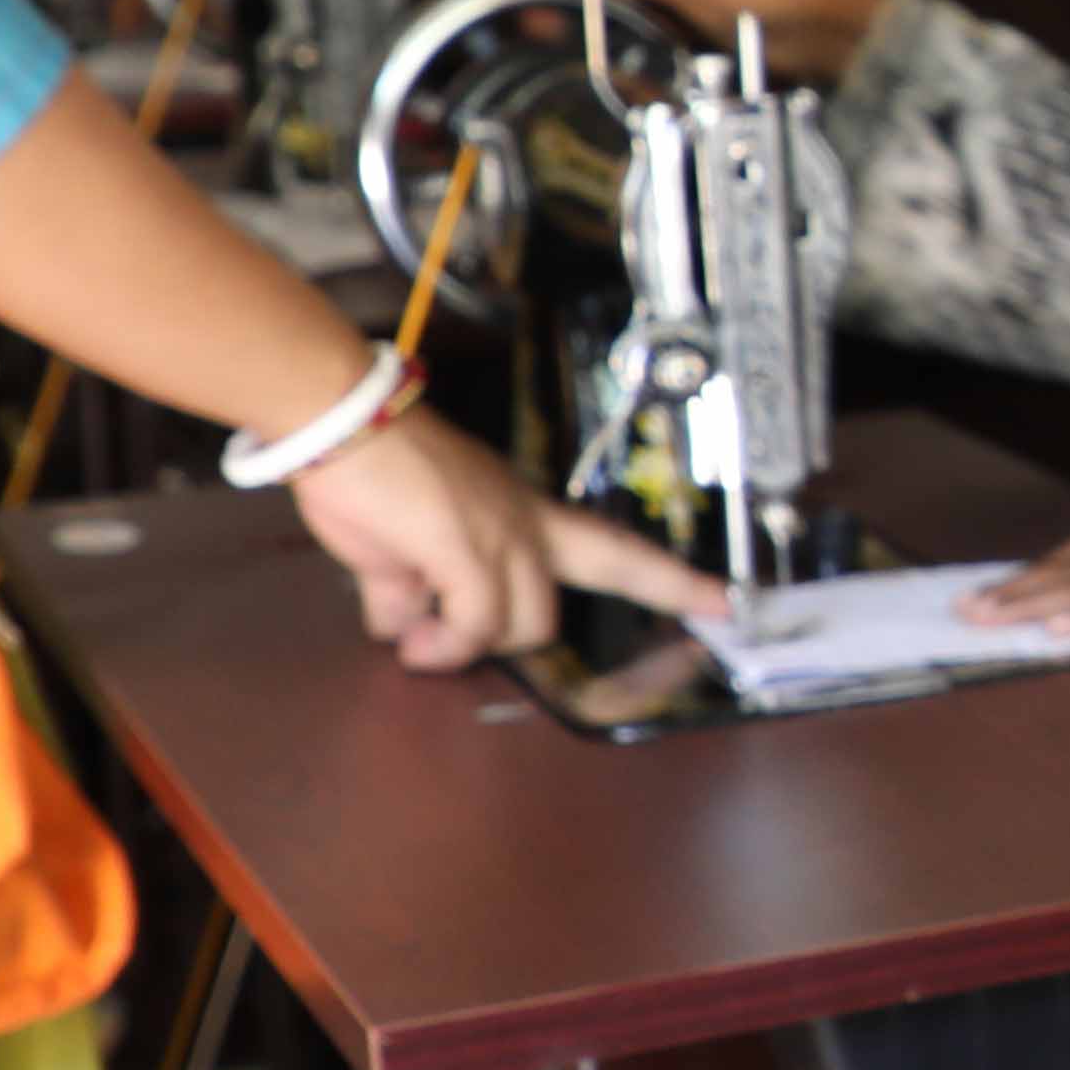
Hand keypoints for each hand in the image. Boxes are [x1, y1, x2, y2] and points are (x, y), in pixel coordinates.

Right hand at [288, 407, 723, 667]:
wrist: (342, 422)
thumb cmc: (372, 473)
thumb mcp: (405, 546)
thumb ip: (415, 590)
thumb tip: (406, 629)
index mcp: (525, 517)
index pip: (616, 551)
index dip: (670, 581)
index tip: (726, 600)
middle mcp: (525, 525)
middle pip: (564, 603)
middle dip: (524, 633)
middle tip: (451, 640)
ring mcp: (501, 535)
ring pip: (521, 626)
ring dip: (462, 648)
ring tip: (418, 640)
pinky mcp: (465, 547)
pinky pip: (473, 624)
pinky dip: (439, 644)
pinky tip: (412, 639)